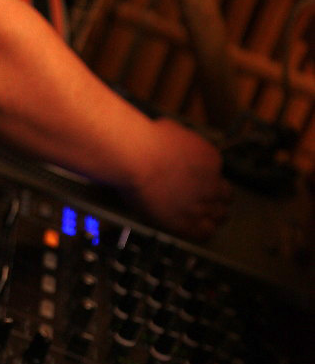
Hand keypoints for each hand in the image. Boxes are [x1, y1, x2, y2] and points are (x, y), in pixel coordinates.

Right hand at [128, 118, 231, 240]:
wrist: (137, 158)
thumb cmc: (148, 141)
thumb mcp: (173, 130)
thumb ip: (182, 143)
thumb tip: (175, 144)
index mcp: (211, 160)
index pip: (218, 175)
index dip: (209, 179)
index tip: (199, 181)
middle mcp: (211, 184)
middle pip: (225, 198)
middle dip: (217, 199)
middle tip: (206, 201)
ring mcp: (200, 205)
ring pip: (219, 217)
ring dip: (212, 217)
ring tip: (204, 219)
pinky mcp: (185, 222)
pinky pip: (203, 233)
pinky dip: (202, 232)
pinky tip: (196, 230)